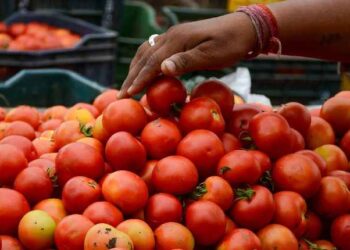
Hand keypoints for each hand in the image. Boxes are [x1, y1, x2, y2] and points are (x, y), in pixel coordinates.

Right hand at [118, 12, 256, 97]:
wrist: (244, 28)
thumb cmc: (231, 44)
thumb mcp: (211, 55)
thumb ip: (186, 61)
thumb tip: (161, 69)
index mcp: (177, 40)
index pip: (152, 62)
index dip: (139, 79)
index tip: (128, 94)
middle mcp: (171, 36)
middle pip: (145, 57)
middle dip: (132, 76)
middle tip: (121, 94)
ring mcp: (174, 36)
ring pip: (147, 52)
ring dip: (136, 69)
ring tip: (129, 85)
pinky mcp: (179, 39)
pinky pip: (155, 51)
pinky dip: (146, 63)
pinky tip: (145, 72)